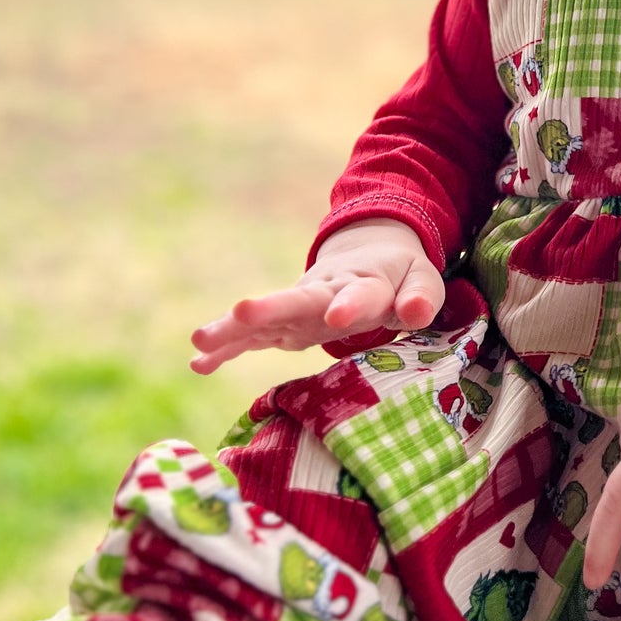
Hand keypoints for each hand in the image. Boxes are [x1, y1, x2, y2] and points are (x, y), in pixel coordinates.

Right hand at [190, 219, 443, 374]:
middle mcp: (323, 293)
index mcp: (363, 283)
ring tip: (200, 341)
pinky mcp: (283, 325)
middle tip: (241, 310)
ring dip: (234, 329)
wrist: (369, 256)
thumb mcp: (421, 280)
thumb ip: (421, 296)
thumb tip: (416, 312)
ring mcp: (299, 309)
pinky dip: (227, 349)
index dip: (349, 304)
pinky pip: (253, 338)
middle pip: (297, 300)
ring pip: (264, 318)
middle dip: (270, 307)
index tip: (338, 317)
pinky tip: (198, 363)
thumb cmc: (399, 277)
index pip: (358, 295)